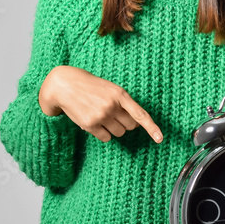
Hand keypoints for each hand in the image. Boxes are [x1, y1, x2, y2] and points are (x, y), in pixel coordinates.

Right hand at [39, 66, 163, 143]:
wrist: (64, 85)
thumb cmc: (90, 87)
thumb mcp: (110, 88)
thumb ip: (122, 103)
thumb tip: (133, 124)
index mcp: (120, 94)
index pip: (140, 114)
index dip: (152, 128)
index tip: (160, 139)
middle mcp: (112, 105)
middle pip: (130, 127)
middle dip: (125, 123)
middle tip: (113, 114)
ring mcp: (101, 116)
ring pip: (119, 133)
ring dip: (113, 128)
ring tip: (101, 115)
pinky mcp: (90, 125)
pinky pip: (106, 138)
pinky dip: (103, 133)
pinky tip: (93, 121)